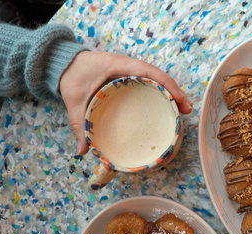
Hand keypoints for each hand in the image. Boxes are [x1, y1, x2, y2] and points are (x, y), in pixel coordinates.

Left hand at [60, 51, 192, 154]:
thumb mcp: (74, 101)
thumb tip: (83, 151)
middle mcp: (129, 67)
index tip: (179, 100)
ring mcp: (131, 71)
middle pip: (159, 77)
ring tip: (182, 110)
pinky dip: (161, 93)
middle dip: (175, 92)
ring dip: (171, 93)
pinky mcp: (130, 77)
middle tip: (186, 111)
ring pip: (157, 80)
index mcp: (119, 66)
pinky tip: (166, 107)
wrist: (66, 63)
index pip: (149, 72)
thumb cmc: (72, 76)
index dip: (167, 85)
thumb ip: (78, 124)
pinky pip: (150, 83)